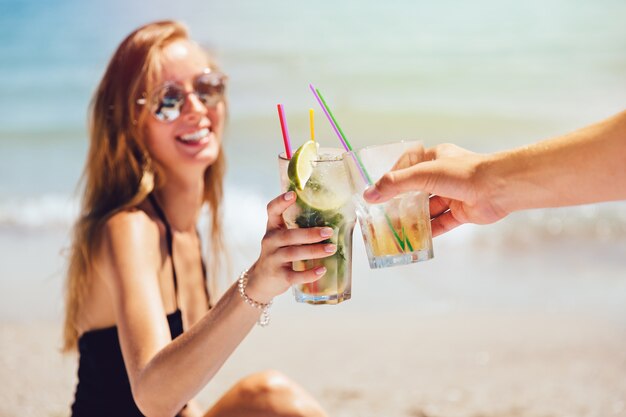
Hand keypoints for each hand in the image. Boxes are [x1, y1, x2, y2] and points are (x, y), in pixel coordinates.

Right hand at [245, 191, 335, 301]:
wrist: (261, 281)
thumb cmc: (278, 254)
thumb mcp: (282, 238)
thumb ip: (297, 229)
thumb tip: (330, 220)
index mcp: (273, 228)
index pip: (272, 211)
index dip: (281, 202)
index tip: (293, 194)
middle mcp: (270, 241)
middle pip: (290, 235)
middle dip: (311, 233)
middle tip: (329, 232)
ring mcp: (273, 259)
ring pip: (293, 253)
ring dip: (314, 251)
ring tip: (331, 249)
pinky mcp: (278, 276)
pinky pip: (295, 275)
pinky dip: (309, 274)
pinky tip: (322, 270)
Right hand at [363, 143, 507, 236]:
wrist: (499, 188)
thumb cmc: (464, 172)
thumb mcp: (423, 174)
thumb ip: (395, 184)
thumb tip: (370, 194)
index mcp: (435, 158)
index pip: (407, 166)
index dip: (392, 179)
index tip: (378, 192)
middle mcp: (443, 175)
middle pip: (416, 190)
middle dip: (401, 202)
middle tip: (382, 214)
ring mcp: (453, 194)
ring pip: (428, 208)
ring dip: (413, 219)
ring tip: (394, 230)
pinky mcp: (461, 212)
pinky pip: (441, 223)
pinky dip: (429, 231)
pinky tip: (415, 239)